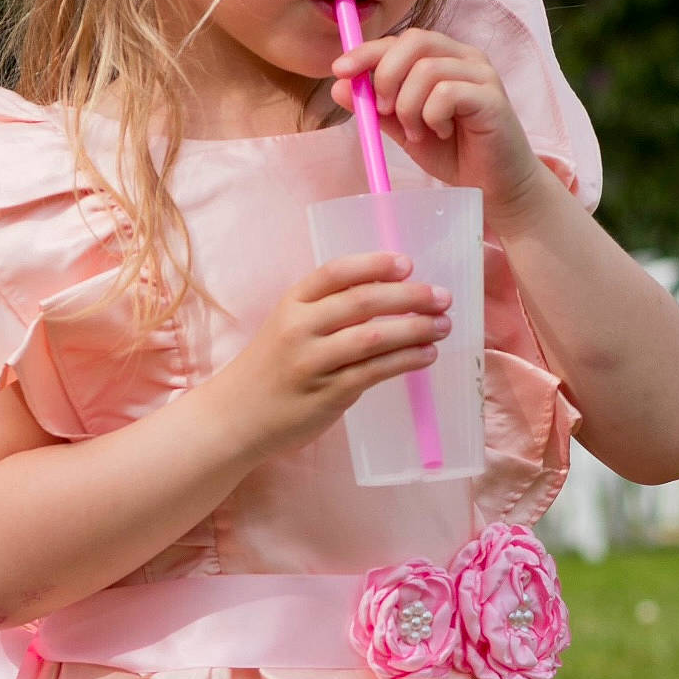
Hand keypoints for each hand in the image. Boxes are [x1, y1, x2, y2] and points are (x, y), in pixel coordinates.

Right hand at [210, 251, 451, 460]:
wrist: (236, 415)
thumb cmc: (272, 366)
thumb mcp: (288, 326)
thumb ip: (327, 309)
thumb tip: (391, 293)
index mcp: (292, 303)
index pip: (335, 272)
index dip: (374, 264)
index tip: (407, 263)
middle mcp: (300, 328)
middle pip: (362, 302)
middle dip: (409, 296)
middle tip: (442, 297)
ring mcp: (313, 362)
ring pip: (373, 337)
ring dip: (415, 329)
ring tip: (443, 325)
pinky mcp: (327, 394)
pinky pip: (374, 372)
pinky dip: (405, 360)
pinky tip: (426, 354)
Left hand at [330, 28, 546, 225]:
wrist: (494, 187)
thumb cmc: (454, 153)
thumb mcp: (405, 128)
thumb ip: (376, 106)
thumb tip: (338, 86)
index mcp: (444, 57)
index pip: (401, 40)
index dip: (367, 51)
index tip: (339, 70)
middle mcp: (465, 57)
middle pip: (414, 41)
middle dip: (386, 76)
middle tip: (384, 110)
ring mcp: (482, 75)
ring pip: (426, 70)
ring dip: (409, 106)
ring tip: (418, 132)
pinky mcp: (492, 98)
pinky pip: (446, 93)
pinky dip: (431, 116)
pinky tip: (442, 132)